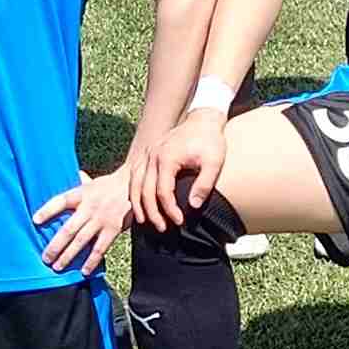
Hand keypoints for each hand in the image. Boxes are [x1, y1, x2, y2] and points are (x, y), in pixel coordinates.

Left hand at [34, 165, 135, 271]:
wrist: (135, 185)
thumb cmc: (109, 186)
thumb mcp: (92, 183)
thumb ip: (79, 183)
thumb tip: (70, 176)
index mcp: (81, 194)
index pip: (61, 201)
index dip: (47, 210)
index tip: (35, 220)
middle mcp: (89, 208)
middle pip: (69, 229)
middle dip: (55, 245)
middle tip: (45, 258)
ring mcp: (101, 219)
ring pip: (81, 241)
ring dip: (68, 255)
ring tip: (57, 266)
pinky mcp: (113, 229)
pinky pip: (100, 248)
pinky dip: (92, 260)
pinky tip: (84, 271)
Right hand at [143, 106, 228, 222]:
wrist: (203, 120)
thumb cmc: (210, 141)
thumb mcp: (214, 162)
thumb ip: (204, 184)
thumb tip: (193, 206)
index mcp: (167, 158)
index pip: (162, 192)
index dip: (169, 210)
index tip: (179, 222)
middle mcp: (152, 156)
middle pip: (144, 191)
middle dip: (152, 213)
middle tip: (162, 228)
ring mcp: (147, 154)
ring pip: (134, 184)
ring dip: (138, 205)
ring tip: (145, 221)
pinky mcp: (147, 154)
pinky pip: (134, 176)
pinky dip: (134, 192)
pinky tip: (140, 204)